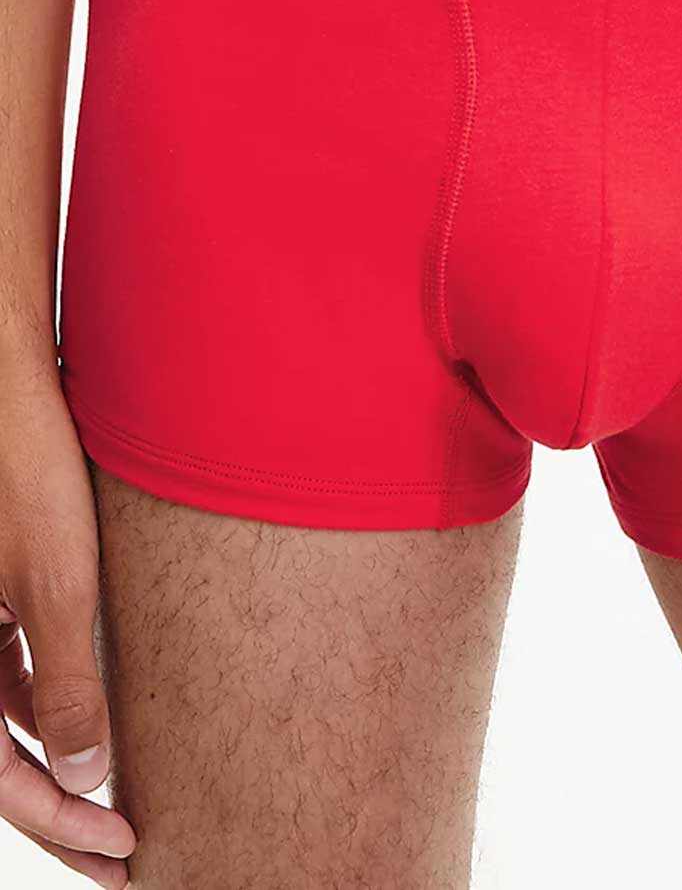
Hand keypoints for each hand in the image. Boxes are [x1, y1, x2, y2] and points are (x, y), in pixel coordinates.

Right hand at [1, 364, 135, 887]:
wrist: (8, 387)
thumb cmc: (27, 472)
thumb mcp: (56, 582)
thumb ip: (64, 681)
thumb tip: (84, 772)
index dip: (59, 823)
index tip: (121, 852)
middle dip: (57, 811)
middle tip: (120, 858)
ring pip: (2, 720)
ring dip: (54, 760)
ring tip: (116, 798)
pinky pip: (7, 673)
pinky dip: (47, 704)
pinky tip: (93, 722)